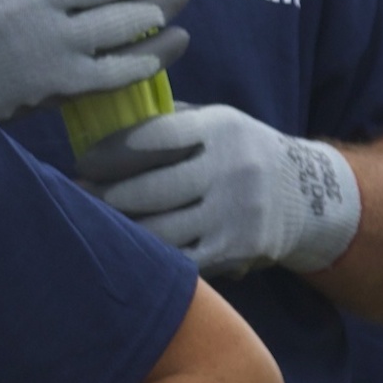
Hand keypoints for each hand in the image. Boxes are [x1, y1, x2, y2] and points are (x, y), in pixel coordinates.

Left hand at [69, 103, 360, 274]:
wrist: (308, 193)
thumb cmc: (237, 153)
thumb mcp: (215, 123)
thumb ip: (167, 122)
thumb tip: (98, 125)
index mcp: (222, 128)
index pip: (153, 139)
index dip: (109, 153)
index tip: (82, 163)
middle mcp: (233, 170)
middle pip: (150, 190)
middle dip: (103, 196)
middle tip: (75, 196)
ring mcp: (238, 213)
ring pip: (159, 231)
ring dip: (118, 230)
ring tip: (93, 223)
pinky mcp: (238, 249)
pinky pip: (179, 259)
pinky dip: (148, 256)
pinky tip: (127, 248)